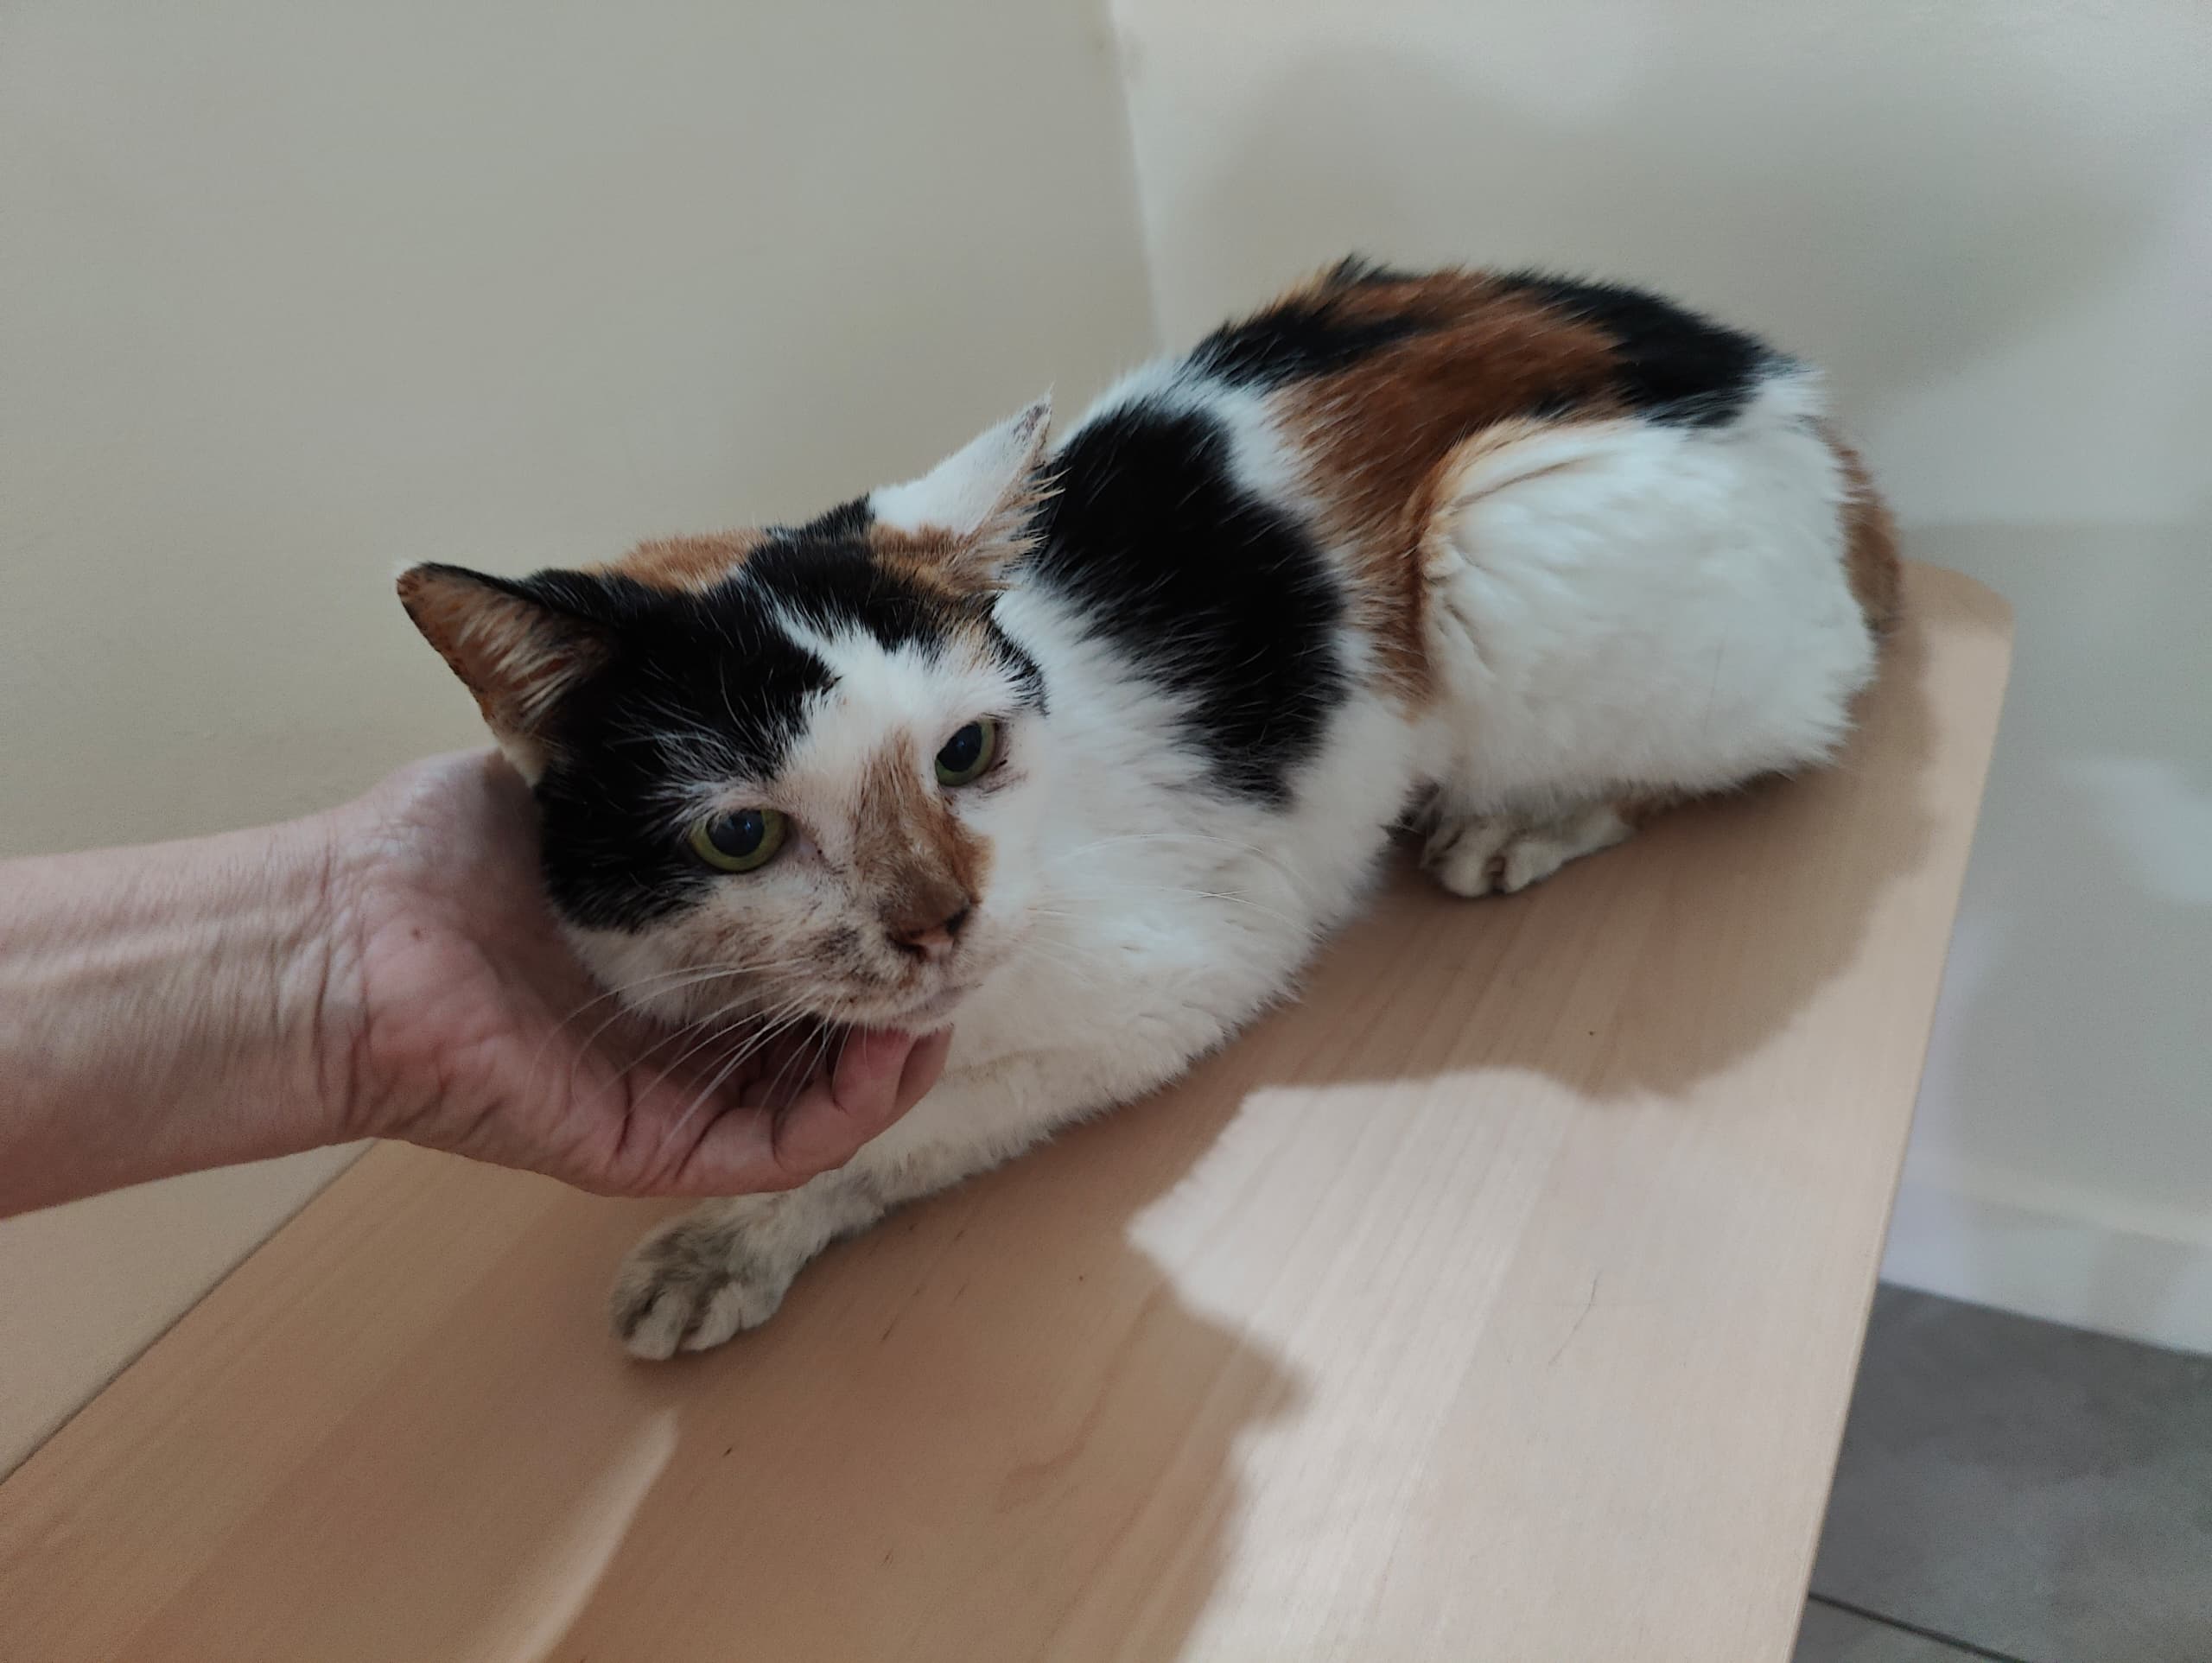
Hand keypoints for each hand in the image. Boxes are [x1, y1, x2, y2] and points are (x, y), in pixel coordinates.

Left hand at [326, 753, 950, 1195]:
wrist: (349, 936)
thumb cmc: (444, 851)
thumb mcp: (591, 777)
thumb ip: (675, 756)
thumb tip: (750, 688)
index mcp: (686, 951)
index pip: (816, 951)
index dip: (881, 919)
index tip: (927, 869)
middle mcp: (693, 1032)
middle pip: (840, 1030)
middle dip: (910, 983)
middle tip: (956, 932)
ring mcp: (680, 1099)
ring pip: (833, 1100)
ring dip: (905, 1048)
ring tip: (941, 983)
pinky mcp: (660, 1152)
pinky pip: (789, 1148)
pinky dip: (857, 1104)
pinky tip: (895, 1039)